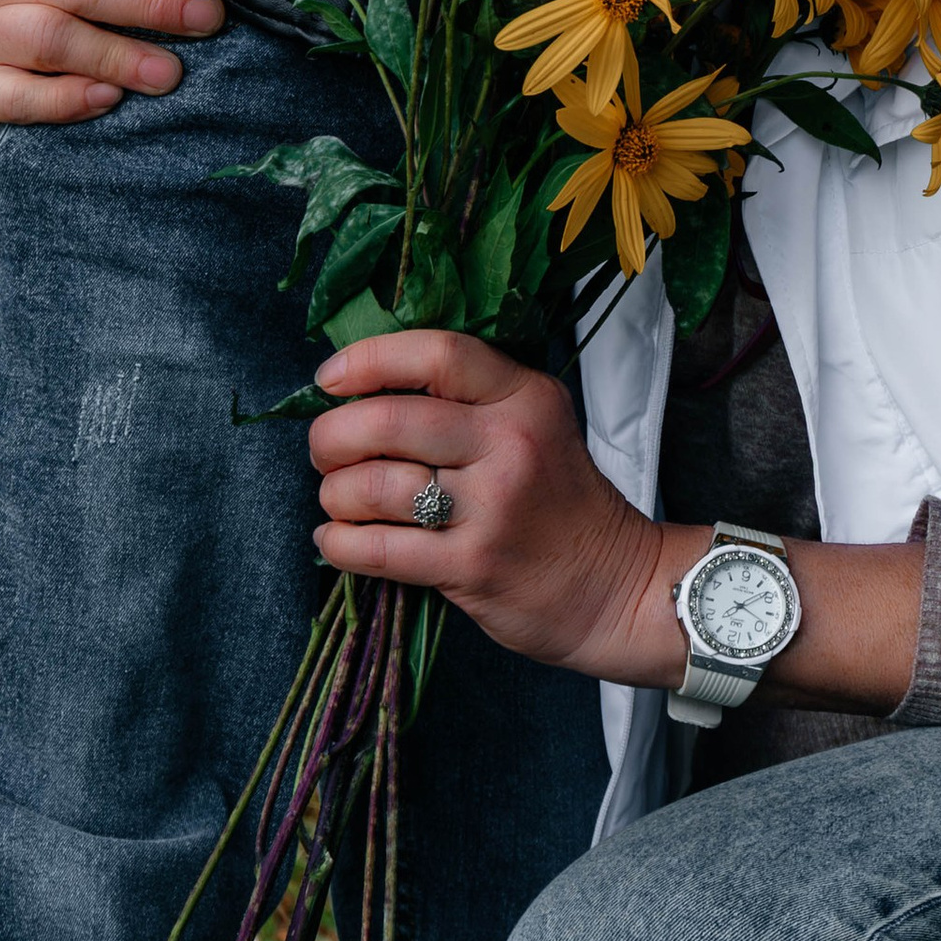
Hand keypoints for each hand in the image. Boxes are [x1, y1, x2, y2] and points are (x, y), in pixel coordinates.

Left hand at [308, 330, 670, 680]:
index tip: (331, 378)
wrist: (614, 585)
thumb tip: (366, 388)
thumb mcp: (537, 425)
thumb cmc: (560, 502)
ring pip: (374, 486)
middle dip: (332, 436)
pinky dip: (340, 543)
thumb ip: (470, 400)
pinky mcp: (472, 566)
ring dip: (335, 493)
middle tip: (325, 452)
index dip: (369, 359)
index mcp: (524, 398)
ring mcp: (492, 508)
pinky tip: (337, 540)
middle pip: (387, 421)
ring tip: (338, 500)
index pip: (437, 354)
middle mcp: (510, 445)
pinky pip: (379, 548)